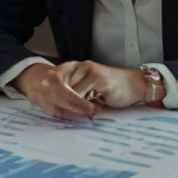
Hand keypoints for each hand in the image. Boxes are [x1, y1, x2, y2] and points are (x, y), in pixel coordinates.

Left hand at [14, 61, 142, 118]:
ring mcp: (90, 72)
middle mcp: (81, 67)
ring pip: (70, 93)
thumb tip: (54, 106)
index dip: (46, 91)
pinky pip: (83, 96)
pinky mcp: (100, 81)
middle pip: (58, 86)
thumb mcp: (86, 89)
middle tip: (61, 111)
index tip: (42, 101)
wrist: (135, 85)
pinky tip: (95, 107)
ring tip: (89, 108)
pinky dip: (84, 105)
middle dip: (57, 101)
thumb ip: (72, 94)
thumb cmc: (110, 90)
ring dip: (73, 105)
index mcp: (75, 67)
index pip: (52, 77)